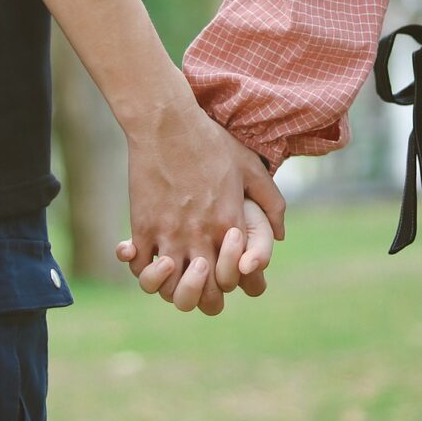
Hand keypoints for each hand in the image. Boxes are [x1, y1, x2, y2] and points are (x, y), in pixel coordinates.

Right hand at [122, 85, 285, 315]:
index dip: (228, 284)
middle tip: (195, 275)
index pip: (234, 281)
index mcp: (229, 226)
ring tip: (169, 266)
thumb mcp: (250, 167)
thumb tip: (281, 235)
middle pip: (201, 296)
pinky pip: (140, 267)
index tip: (221, 268)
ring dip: (170, 286)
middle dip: (200, 296)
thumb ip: (272, 202)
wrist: (167, 124)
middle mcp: (201, 237)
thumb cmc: (210, 142)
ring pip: (169, 288)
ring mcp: (169, 234)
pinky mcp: (143, 226)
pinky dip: (141, 268)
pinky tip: (143, 253)